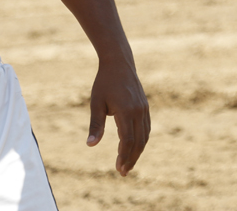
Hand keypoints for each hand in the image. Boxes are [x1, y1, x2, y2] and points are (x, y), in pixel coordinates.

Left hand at [88, 59, 150, 175]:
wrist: (118, 63)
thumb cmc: (104, 83)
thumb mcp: (96, 103)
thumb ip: (95, 125)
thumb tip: (90, 145)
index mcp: (126, 111)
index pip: (127, 140)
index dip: (123, 156)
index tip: (118, 169)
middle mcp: (138, 111)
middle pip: (139, 141)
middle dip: (131, 158)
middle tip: (122, 172)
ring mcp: (143, 109)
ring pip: (144, 136)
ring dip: (137, 152)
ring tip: (128, 164)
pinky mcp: (144, 107)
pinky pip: (146, 128)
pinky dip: (142, 141)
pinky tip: (134, 147)